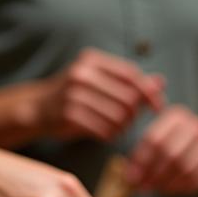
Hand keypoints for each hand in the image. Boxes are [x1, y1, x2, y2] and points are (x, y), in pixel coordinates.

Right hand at [37, 48, 163, 142]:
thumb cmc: (75, 95)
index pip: (131, 75)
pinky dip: (110, 136)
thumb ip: (129, 82)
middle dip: (134, 114)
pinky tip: (107, 135)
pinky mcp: (69, 115)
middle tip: (130, 122)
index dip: (148, 93)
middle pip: (127, 98)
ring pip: (117, 117)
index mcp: (93, 60)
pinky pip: (103, 130)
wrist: (37, 107)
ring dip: (123, 128)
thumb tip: (161, 82)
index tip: (158, 107)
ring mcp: (74, 94)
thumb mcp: (99, 81)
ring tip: (118, 129)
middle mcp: (83, 74)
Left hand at [126, 106, 197, 194]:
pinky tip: (170, 190)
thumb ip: (143, 153)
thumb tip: (129, 177)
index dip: (141, 161)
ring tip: (155, 189)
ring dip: (166, 183)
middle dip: (153, 174)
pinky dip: (181, 188)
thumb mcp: (160, 135)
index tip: (130, 178)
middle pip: (170, 154)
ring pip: (185, 168)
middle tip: (142, 187)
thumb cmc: (176, 141)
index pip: (154, 139)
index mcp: (177, 117)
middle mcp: (195, 126)